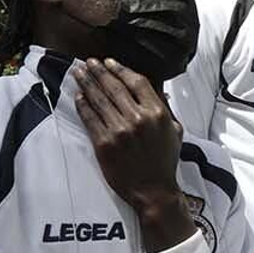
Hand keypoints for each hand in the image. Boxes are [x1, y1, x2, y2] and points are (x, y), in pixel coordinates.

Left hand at [75, 58, 194, 252]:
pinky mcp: (104, 143)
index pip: (136, 82)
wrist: (153, 190)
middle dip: (99, 72)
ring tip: (79, 73)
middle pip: (114, 87)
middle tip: (89, 62)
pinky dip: (83, 105)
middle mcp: (138, 119)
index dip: (120, 69)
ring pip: (99, 100)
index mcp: (157, 113)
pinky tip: (78, 96)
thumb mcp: (175, 131)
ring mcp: (119, 131)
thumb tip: (159, 91)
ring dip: (87, 84)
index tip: (109, 62)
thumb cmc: (164, 161)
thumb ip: (166, 110)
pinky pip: (90, 119)